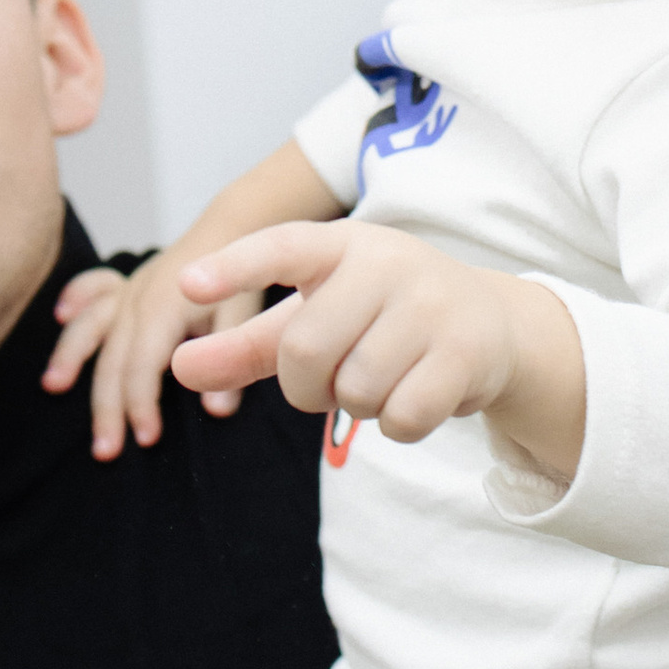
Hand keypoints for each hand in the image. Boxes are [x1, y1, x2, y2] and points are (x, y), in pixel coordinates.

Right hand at [42, 251, 267, 457]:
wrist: (238, 227)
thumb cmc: (245, 273)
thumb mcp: (245, 312)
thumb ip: (231, 356)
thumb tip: (217, 411)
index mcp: (165, 307)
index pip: (142, 365)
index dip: (141, 404)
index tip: (147, 439)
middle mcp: (138, 297)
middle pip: (113, 359)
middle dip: (107, 406)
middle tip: (106, 452)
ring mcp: (129, 288)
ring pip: (92, 326)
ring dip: (71, 357)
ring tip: (54, 387)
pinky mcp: (127, 283)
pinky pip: (94, 289)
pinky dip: (75, 299)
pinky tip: (61, 316)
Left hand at [173, 220, 584, 479]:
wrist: (490, 325)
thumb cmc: (382, 318)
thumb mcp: (316, 317)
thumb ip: (246, 343)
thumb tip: (177, 366)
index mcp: (342, 245)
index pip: (282, 248)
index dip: (234, 268)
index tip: (187, 284)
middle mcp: (388, 262)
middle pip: (305, 350)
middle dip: (306, 385)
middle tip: (333, 378)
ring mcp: (432, 304)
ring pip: (355, 389)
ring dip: (359, 405)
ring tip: (386, 377)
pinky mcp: (467, 351)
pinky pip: (402, 417)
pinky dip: (399, 424)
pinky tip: (418, 393)